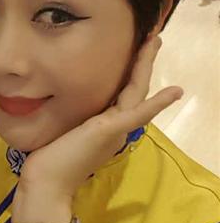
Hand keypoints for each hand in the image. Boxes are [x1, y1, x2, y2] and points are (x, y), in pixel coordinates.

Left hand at [13, 36, 182, 210]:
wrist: (47, 183)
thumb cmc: (49, 159)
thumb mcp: (62, 129)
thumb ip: (71, 116)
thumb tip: (59, 98)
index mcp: (105, 124)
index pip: (122, 93)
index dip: (130, 72)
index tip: (133, 52)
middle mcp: (116, 126)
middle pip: (135, 88)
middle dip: (142, 62)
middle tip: (151, 38)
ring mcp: (115, 129)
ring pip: (137, 91)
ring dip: (146, 66)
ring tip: (154, 43)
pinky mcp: (110, 130)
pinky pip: (138, 112)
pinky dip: (157, 103)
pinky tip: (175, 91)